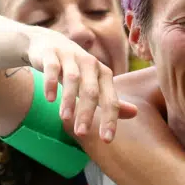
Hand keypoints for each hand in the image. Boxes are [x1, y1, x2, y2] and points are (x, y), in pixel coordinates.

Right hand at [25, 28, 137, 142]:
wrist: (49, 44)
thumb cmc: (76, 69)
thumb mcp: (95, 84)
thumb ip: (111, 100)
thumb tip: (135, 114)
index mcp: (104, 74)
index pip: (110, 100)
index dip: (110, 119)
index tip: (106, 140)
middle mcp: (90, 64)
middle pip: (92, 90)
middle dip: (87, 112)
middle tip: (82, 133)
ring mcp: (70, 57)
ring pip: (72, 79)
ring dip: (70, 99)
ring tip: (65, 118)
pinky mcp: (51, 54)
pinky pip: (52, 68)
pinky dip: (51, 83)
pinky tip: (50, 99)